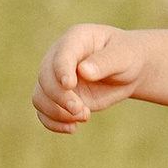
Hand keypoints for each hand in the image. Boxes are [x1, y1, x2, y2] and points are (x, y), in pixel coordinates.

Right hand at [33, 23, 147, 132]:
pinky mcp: (58, 98)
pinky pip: (44, 111)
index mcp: (75, 39)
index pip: (61, 54)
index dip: (62, 70)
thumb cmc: (127, 56)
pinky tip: (72, 128)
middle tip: (81, 110)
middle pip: (45, 78)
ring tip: (83, 116)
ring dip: (56, 112)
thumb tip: (84, 71)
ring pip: (40, 96)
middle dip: (60, 97)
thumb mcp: (123, 55)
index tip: (69, 85)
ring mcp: (56, 79)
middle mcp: (59, 57)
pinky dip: (53, 122)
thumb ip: (105, 62)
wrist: (128, 71)